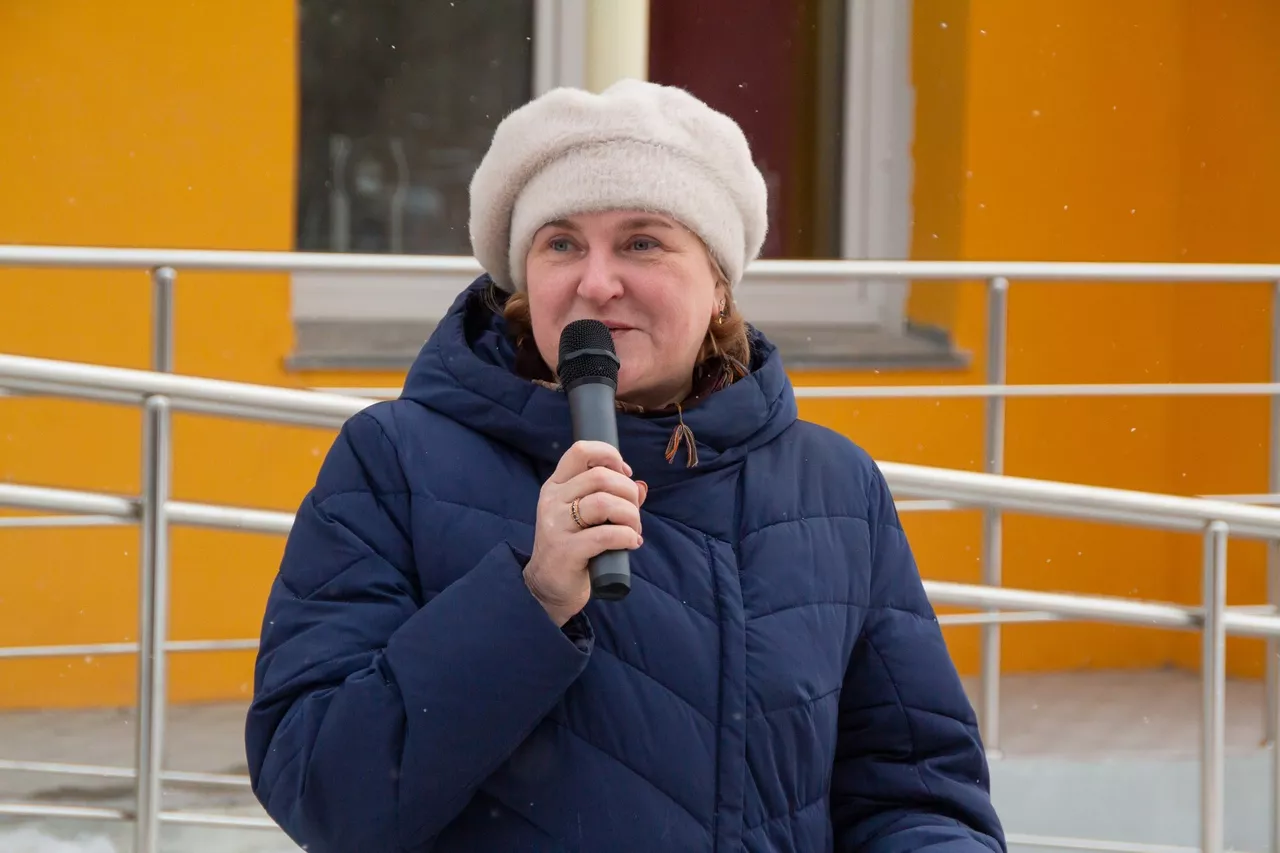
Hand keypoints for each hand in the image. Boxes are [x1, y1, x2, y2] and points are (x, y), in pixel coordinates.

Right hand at [524, 440, 646, 625]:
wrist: (549, 586)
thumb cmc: (574, 546)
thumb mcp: (588, 517)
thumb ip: (613, 498)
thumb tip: (641, 486)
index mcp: (556, 485)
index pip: (581, 451)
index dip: (610, 456)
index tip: (625, 474)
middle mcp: (553, 500)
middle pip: (600, 476)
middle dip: (628, 492)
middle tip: (634, 513)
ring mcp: (556, 525)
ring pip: (603, 503)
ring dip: (630, 515)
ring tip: (633, 530)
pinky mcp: (565, 551)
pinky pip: (605, 535)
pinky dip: (627, 536)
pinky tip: (632, 543)